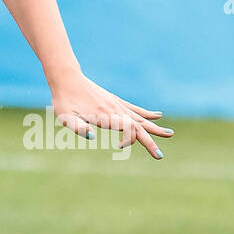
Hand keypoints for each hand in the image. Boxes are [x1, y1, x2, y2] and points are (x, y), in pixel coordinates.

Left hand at [48, 71, 173, 159]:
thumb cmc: (63, 100)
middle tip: (160, 156)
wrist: (66, 78)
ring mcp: (116, 104)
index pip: (129, 130)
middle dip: (150, 141)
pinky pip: (134, 109)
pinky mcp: (114, 100)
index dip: (130, 141)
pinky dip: (146, 113)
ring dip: (154, 128)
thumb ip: (78, 127)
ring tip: (169, 134)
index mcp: (106, 116)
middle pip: (139, 127)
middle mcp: (115, 110)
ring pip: (140, 118)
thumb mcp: (65, 117)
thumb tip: (92, 137)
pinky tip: (157, 115)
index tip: (119, 146)